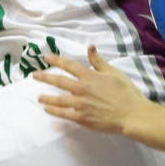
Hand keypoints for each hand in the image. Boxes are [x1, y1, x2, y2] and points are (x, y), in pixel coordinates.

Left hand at [34, 46, 151, 134]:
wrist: (130, 113)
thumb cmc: (125, 91)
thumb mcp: (113, 72)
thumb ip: (98, 61)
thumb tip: (90, 47)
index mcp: (89, 76)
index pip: (68, 65)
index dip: (56, 60)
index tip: (46, 57)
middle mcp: (81, 88)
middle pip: (59, 81)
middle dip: (45, 77)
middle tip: (34, 76)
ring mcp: (79, 104)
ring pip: (58, 99)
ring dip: (47, 97)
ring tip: (38, 97)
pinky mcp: (81, 118)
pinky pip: (63, 114)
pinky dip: (54, 111)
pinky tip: (47, 109)